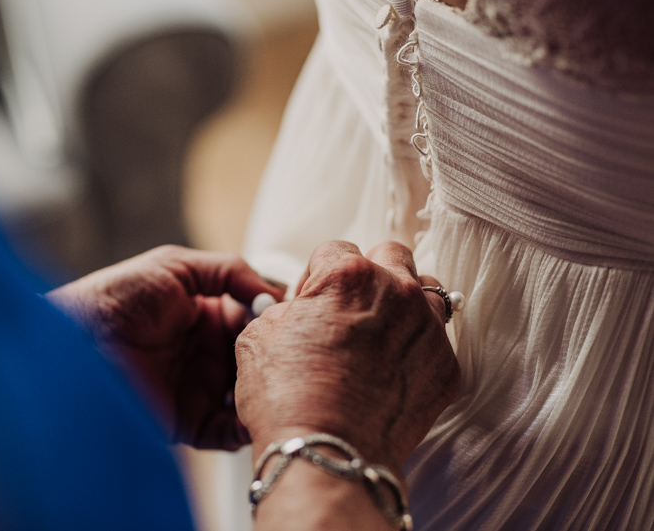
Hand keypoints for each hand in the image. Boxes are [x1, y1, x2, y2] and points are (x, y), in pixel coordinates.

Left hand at [47, 245, 284, 449]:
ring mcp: (198, 389)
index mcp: (204, 314)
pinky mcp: (188, 422)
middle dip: (276, 358)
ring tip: (280, 384)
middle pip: (257, 358)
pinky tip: (256, 412)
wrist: (75, 344)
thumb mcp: (173, 266)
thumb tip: (272, 289)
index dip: (275, 319)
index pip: (254, 318)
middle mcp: (205, 353)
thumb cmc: (115, 298)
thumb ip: (227, 271)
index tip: (294, 319)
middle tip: (293, 354)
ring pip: (248, 396)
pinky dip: (245, 427)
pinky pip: (227, 432)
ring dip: (266, 392)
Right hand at [235, 240, 459, 478]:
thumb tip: (299, 311)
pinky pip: (435, 341)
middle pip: (391, 255)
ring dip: (403, 303)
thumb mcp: (258, 335)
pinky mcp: (446, 367)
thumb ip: (287, 308)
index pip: (335, 250)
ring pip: (426, 292)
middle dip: (369, 274)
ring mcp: (428, 329)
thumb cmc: (288, 397)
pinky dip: (416, 348)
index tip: (311, 301)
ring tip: (380, 332)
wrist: (328, 455)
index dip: (316, 276)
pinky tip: (391, 370)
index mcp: (349, 275)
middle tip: (349, 307)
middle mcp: (397, 292)